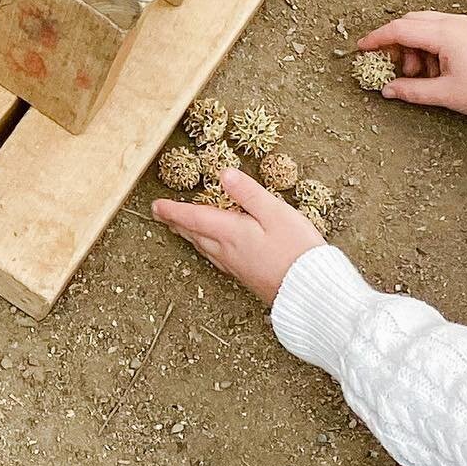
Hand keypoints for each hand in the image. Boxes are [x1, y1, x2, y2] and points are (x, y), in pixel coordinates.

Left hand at [152, 168, 323, 306]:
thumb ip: (249, 193)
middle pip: (193, 233)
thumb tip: (225, 174)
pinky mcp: (244, 274)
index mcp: (230, 232)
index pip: (194, 217)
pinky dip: (204, 247)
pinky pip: (215, 257)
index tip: (156, 205)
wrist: (310, 290)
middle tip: (160, 214)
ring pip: (202, 246)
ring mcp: (235, 265)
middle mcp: (226, 250)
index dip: (173, 210)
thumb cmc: (297, 250)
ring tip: (178, 227)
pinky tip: (210, 248)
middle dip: (175, 222)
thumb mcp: (276, 213)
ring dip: (187, 234)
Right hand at [358, 12, 466, 123]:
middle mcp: (455, 23)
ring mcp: (466, 26)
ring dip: (414, 48)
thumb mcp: (445, 95)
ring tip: (421, 76)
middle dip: (396, 44)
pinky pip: (441, 31)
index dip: (376, 39)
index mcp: (445, 34)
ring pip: (425, 26)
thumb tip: (387, 90)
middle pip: (410, 22)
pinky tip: (436, 70)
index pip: (399, 29)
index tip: (361, 49)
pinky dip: (429, 47)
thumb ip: (411, 91)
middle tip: (393, 67)